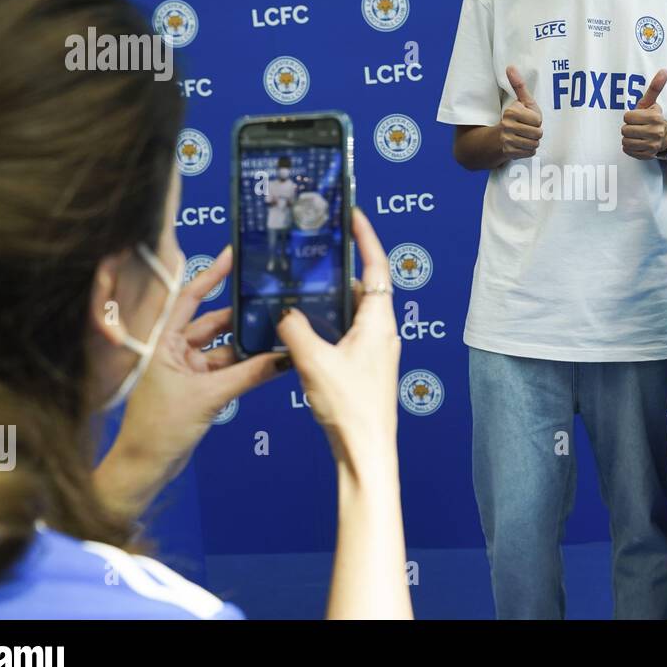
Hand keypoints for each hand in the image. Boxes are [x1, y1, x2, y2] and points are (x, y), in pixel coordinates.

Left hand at [95, 246, 286, 517]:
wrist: (146, 468)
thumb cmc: (159, 429)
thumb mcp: (208, 397)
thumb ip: (249, 375)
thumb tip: (284, 358)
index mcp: (163, 342)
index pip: (190, 299)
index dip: (212, 275)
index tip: (234, 256)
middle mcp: (174, 350)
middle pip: (213, 323)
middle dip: (242, 316)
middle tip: (271, 301)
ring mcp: (186, 370)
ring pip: (224, 349)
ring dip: (248, 346)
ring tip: (277, 335)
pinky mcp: (198, 388)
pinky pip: (228, 370)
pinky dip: (247, 367)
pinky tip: (269, 362)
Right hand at [277, 208, 401, 480]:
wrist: (365, 451)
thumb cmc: (350, 407)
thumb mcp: (313, 361)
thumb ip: (294, 330)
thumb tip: (284, 313)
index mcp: (378, 322)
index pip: (376, 267)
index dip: (366, 238)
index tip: (354, 216)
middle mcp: (382, 332)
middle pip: (363, 288)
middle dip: (341, 268)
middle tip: (317, 251)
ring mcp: (375, 351)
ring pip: (352, 313)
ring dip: (331, 300)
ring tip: (303, 288)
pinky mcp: (364, 368)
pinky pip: (346, 334)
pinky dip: (328, 325)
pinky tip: (303, 331)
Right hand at [499, 65, 542, 160]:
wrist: (494, 140)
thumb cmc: (514, 118)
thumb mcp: (520, 102)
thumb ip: (518, 85)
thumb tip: (510, 66)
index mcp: (512, 111)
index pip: (538, 120)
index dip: (536, 121)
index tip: (527, 119)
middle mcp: (508, 125)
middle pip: (538, 133)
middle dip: (535, 133)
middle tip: (526, 130)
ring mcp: (507, 140)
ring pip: (534, 144)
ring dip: (532, 142)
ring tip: (524, 137)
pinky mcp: (508, 152)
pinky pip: (529, 153)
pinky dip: (527, 151)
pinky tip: (520, 145)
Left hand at [622, 68, 666, 159]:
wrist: (665, 138)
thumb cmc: (653, 118)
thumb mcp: (652, 103)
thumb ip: (655, 87)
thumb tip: (664, 71)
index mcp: (654, 117)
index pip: (627, 117)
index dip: (630, 117)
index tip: (638, 118)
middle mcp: (655, 132)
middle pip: (625, 130)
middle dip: (628, 128)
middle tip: (637, 127)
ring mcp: (652, 145)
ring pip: (625, 141)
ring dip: (628, 138)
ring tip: (637, 135)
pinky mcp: (647, 155)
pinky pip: (628, 151)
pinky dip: (630, 148)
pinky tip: (638, 143)